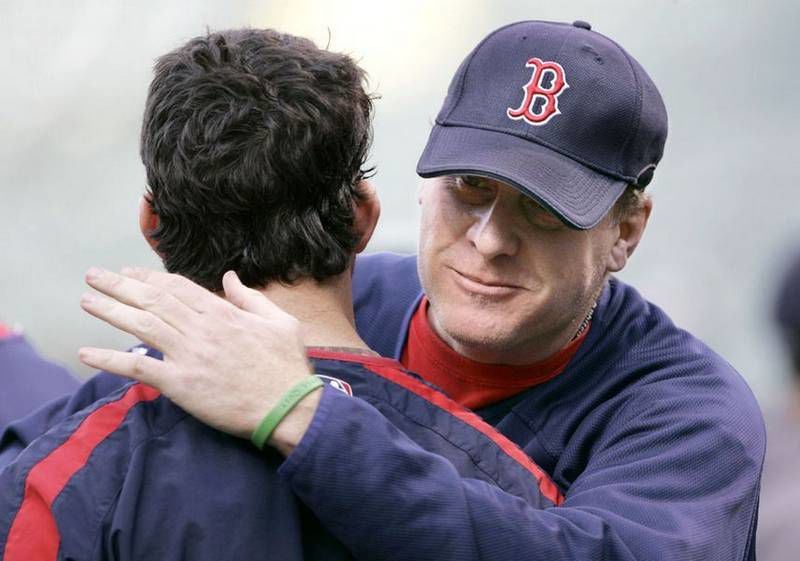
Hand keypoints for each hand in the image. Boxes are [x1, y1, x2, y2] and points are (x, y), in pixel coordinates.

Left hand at [78, 268, 318, 453]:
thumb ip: (250, 298)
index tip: (128, 271)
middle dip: (120, 285)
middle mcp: (201, 329)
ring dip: (111, 311)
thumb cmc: (287, 367)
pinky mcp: (180, 384)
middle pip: (153, 300)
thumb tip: (229, 278)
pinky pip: (138, 368)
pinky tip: (87, 353)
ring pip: (141, 325)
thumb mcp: (281, 322)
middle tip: (94, 275)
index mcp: (223, 312)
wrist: (287, 407)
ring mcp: (189, 355)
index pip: (177, 287)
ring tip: (87, 300)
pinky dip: (110, 359)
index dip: (149, 277)